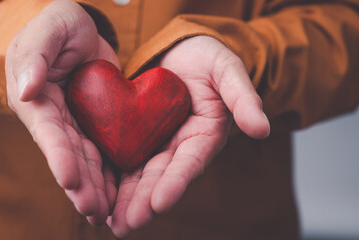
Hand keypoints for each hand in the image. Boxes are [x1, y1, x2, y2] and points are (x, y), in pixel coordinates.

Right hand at [5, 0, 118, 224]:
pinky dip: (109, 174)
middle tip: (94, 211)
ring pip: (86, 160)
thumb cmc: (59, 24)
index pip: (48, 131)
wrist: (80, 29)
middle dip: (80, 185)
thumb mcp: (50, 28)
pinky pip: (103, 151)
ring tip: (107, 215)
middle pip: (68, 155)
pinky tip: (118, 196)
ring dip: (95, 188)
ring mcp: (75, 124)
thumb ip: (36, 54)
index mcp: (37, 99)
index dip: (59, 156)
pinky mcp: (95, 124)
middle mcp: (53, 118)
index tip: (70, 179)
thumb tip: (27, 89)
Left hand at [107, 36, 269, 236]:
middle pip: (160, 177)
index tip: (159, 203)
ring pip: (139, 174)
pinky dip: (110, 177)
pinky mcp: (136, 134)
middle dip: (143, 202)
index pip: (190, 163)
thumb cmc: (210, 59)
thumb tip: (262, 130)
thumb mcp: (229, 71)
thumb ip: (244, 98)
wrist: (184, 50)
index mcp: (204, 135)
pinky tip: (96, 194)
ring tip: (109, 222)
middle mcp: (180, 146)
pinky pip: (121, 157)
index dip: (175, 183)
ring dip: (125, 199)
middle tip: (125, 225)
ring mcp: (157, 142)